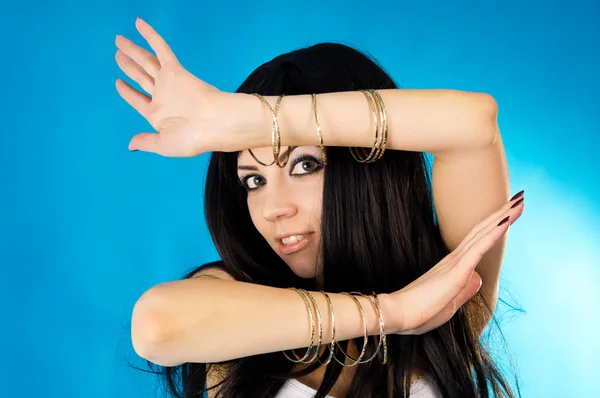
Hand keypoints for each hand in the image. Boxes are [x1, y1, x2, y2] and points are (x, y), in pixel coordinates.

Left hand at [115, 18, 240, 155]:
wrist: (214, 124)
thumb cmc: (193, 138)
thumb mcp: (164, 145)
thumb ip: (147, 141)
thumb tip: (131, 144)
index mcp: (159, 115)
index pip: (138, 100)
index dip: (127, 92)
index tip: (118, 82)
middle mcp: (162, 96)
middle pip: (141, 77)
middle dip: (129, 66)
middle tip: (117, 54)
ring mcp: (168, 82)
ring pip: (146, 61)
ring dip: (133, 50)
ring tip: (119, 40)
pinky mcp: (175, 70)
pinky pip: (160, 49)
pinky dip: (150, 35)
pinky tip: (138, 23)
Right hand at [385, 193, 524, 334]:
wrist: (396, 315)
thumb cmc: (418, 313)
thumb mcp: (449, 304)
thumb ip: (464, 290)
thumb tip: (478, 278)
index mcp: (452, 267)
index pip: (477, 241)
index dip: (493, 226)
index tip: (509, 213)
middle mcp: (453, 259)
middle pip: (482, 231)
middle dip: (502, 214)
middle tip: (520, 197)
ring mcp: (455, 264)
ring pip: (483, 234)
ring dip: (502, 217)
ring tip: (519, 201)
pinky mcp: (456, 272)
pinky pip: (478, 249)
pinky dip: (493, 234)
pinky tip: (506, 221)